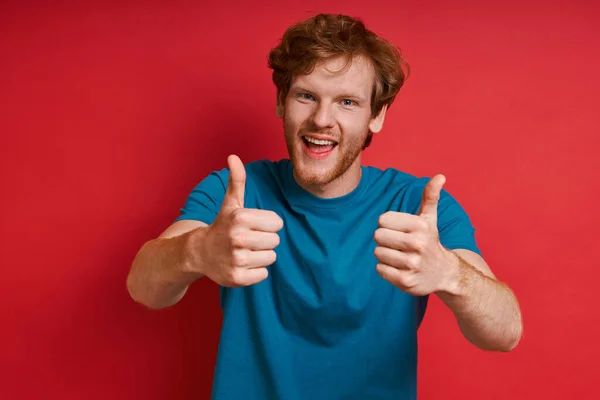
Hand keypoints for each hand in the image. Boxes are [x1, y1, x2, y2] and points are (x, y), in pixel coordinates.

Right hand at [190, 155, 283, 286]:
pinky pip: (263, 274)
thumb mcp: (230, 203)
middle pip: (276, 241)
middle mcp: (238, 238)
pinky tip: (241, 264)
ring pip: (271, 258)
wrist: (200, 252)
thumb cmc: (222, 225)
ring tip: (244, 251)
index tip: (252, 226)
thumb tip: (233, 156)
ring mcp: (237, 260)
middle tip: (248, 240)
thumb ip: (237, 180)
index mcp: (241, 218)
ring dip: (261, 256)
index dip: (267, 225)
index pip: (277, 223)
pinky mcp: (237, 278)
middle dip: (264, 240)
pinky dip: (255, 272)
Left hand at [373, 175, 457, 295]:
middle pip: (378, 236)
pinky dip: (385, 269)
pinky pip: (380, 270)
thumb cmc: (430, 241)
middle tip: (398, 244)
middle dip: (385, 240)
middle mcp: (418, 244)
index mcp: (420, 226)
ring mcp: (412, 264)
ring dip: (385, 255)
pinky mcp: (406, 281)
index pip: (382, 219)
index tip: (401, 231)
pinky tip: (399, 268)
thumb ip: (430, 196)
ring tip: (400, 256)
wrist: (444, 273)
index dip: (388, 225)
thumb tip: (440, 176)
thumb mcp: (430, 218)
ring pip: (378, 253)